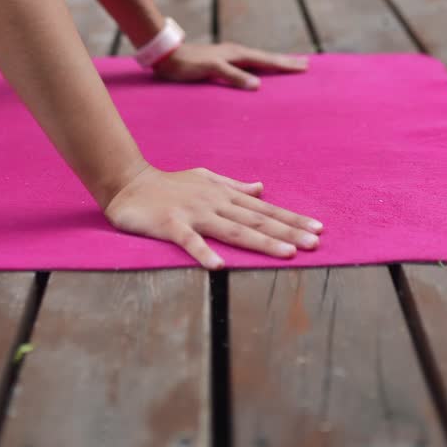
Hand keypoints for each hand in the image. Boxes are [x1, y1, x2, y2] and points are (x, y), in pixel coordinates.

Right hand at [102, 163, 322, 268]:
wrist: (129, 183)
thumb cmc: (169, 184)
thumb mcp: (205, 179)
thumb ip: (234, 187)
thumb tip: (261, 189)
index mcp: (224, 195)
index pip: (264, 209)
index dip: (291, 219)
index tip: (318, 230)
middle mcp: (214, 202)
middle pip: (256, 220)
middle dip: (287, 232)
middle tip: (314, 244)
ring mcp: (193, 213)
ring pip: (233, 229)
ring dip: (261, 241)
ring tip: (287, 253)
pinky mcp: (171, 224)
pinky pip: (189, 241)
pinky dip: (203, 252)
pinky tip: (218, 267)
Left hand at [152, 41, 307, 89]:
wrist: (167, 55)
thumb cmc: (188, 64)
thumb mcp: (212, 69)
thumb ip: (234, 76)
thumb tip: (258, 85)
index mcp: (237, 53)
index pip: (267, 60)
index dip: (285, 65)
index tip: (304, 67)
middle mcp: (236, 52)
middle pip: (266, 57)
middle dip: (285, 62)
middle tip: (305, 64)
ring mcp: (229, 56)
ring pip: (258, 59)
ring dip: (274, 63)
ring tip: (287, 65)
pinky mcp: (221, 61)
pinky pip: (248, 64)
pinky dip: (259, 66)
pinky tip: (258, 71)